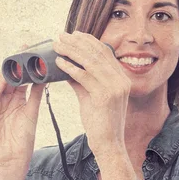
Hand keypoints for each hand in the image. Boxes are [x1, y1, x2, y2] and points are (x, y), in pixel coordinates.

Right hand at [0, 44, 46, 168]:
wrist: (12, 159)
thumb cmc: (23, 140)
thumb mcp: (32, 114)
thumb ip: (35, 95)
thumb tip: (44, 79)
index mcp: (18, 99)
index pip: (21, 77)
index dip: (27, 66)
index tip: (35, 53)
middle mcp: (6, 99)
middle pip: (10, 76)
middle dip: (16, 62)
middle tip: (24, 48)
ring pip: (1, 81)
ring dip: (8, 70)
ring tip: (17, 59)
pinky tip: (6, 76)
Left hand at [52, 31, 130, 156]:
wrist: (109, 144)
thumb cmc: (100, 123)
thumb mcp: (91, 97)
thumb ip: (81, 81)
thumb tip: (66, 66)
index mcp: (121, 78)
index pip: (104, 52)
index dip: (88, 41)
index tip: (73, 34)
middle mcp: (121, 80)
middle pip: (97, 53)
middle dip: (77, 42)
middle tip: (60, 36)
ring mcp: (115, 88)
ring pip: (91, 62)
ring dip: (71, 51)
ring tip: (57, 46)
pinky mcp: (105, 96)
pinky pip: (85, 77)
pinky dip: (70, 68)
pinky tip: (59, 63)